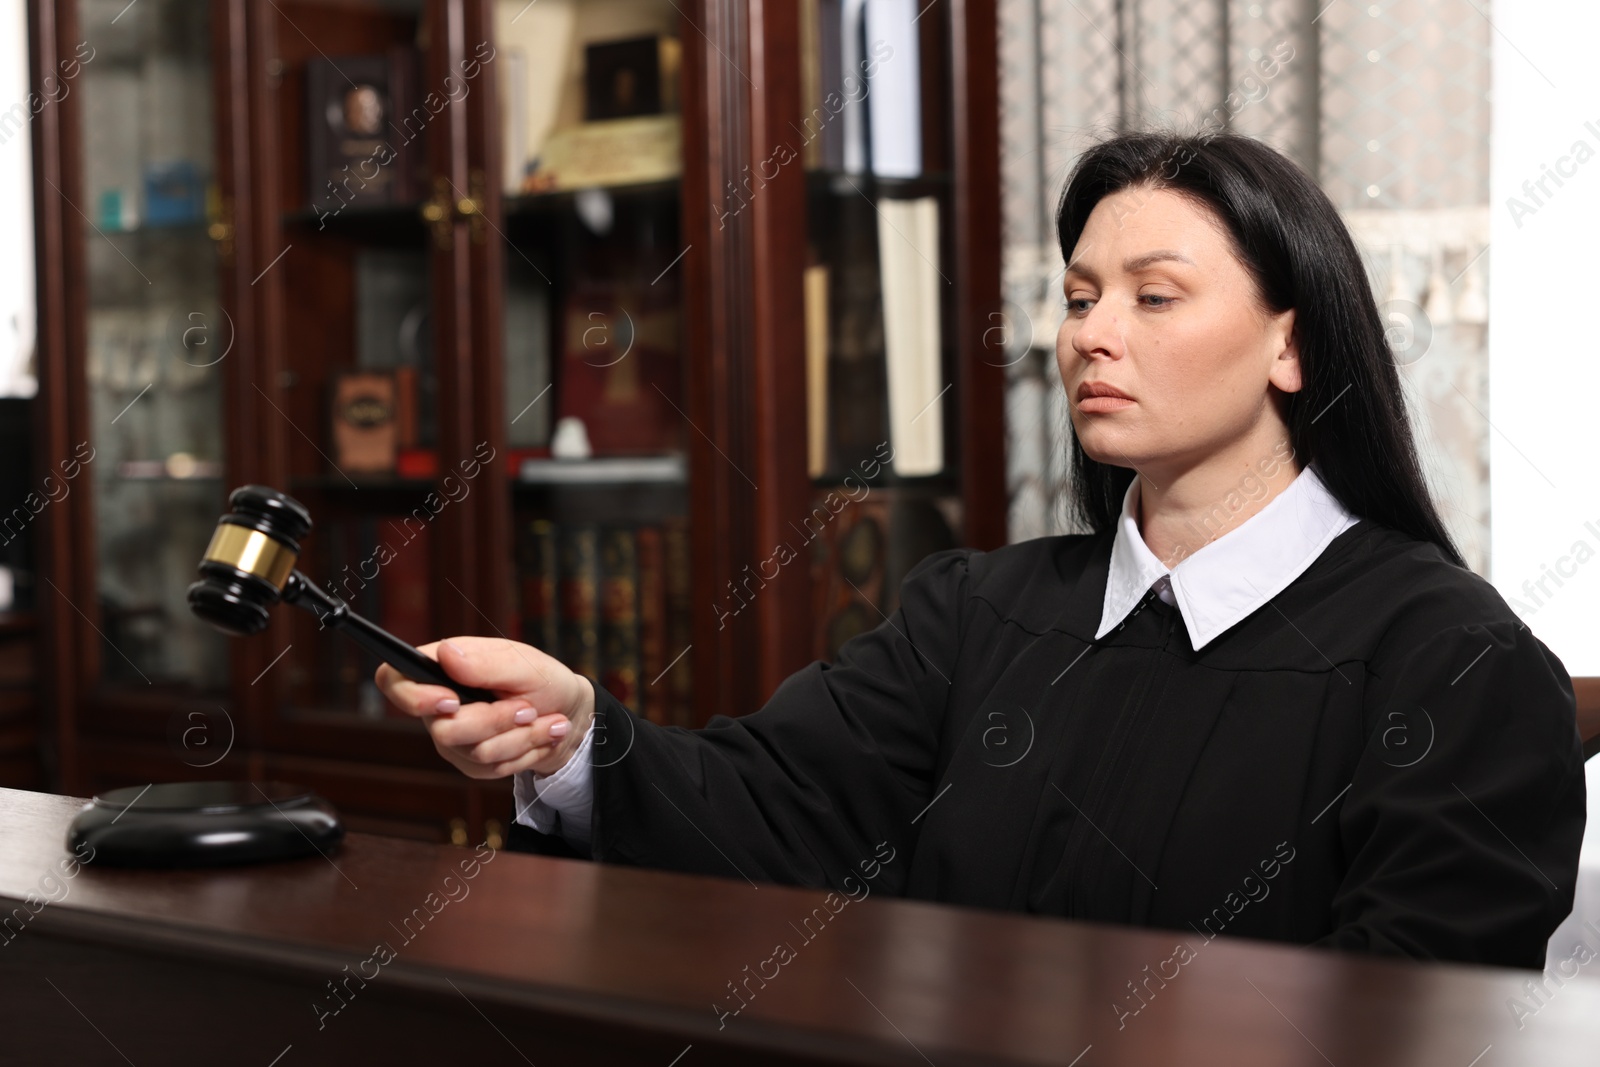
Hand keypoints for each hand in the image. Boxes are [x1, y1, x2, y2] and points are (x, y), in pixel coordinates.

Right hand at [374, 636, 594, 779]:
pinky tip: (539, 736)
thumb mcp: (525, 664)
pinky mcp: (469, 762)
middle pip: (444, 729)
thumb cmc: (544, 680)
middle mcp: (438, 704)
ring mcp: (451, 737)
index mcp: (443, 666)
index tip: (452, 701)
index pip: (393, 680)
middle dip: (496, 722)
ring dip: (520, 738)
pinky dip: (524, 753)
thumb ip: (486, 663)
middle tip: (528, 708)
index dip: (413, 697)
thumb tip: (447, 654)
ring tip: (544, 720)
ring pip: (475, 753)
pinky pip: (490, 769)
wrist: (569, 714)